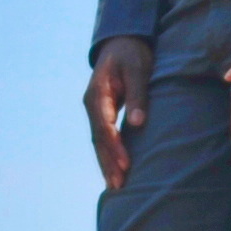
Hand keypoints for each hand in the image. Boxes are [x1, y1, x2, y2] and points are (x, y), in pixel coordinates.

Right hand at [84, 38, 153, 188]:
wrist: (122, 42)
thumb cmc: (132, 53)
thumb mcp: (138, 68)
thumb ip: (138, 94)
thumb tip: (137, 122)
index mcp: (98, 94)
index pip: (104, 126)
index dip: (114, 147)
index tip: (126, 165)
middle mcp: (92, 105)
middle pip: (98, 139)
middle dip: (108, 163)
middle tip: (118, 186)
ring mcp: (95, 110)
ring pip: (99, 142)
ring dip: (107, 164)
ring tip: (116, 187)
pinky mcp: (103, 114)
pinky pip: (104, 138)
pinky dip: (109, 155)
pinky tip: (116, 171)